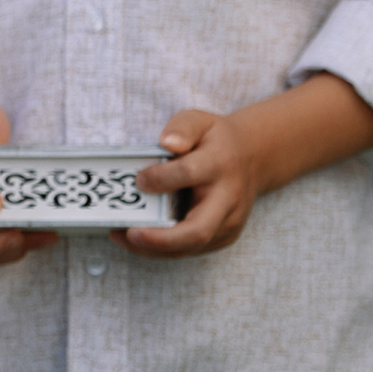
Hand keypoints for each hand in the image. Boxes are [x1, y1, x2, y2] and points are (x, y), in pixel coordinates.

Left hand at [123, 109, 256, 257]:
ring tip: (121, 237)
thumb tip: (167, 142)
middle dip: (160, 239)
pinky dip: (161, 249)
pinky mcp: (224, 237)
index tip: (139, 180)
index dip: (162, 179)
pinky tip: (136, 240)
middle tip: (129, 233)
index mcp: (220, 164)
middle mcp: (229, 199)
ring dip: (153, 248)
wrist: (252, 158)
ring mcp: (229, 222)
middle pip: (198, 230)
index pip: (190, 174)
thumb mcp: (199, 121)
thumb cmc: (216, 140)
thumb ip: (182, 128)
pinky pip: (190, 250)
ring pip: (191, 247)